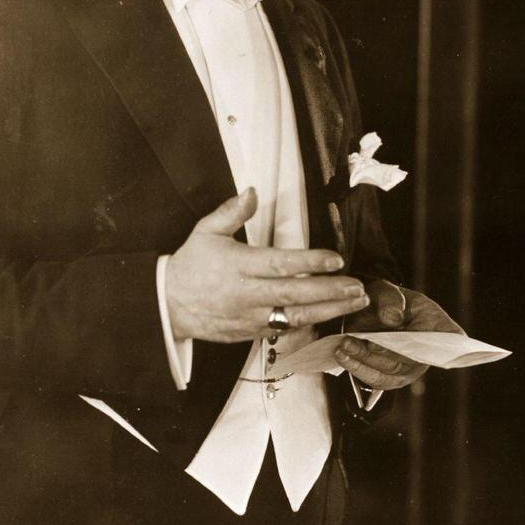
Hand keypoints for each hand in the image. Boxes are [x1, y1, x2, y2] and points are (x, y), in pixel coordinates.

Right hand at [166, 189, 367, 341]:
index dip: (311, 261)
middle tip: (358, 287)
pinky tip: (332, 316)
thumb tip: (252, 191)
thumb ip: (231, 212)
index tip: (337, 259)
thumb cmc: (191, 265)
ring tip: (355, 301)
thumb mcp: (205, 232)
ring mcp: (250, 317)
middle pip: (294, 294)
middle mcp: (247, 294)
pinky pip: (284, 331)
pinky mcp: (250, 333)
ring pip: (295, 316)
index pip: (280, 264)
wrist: (166, 306)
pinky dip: (310, 324)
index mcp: (239, 266)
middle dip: (330, 291)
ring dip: (329, 310)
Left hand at [335, 282, 463, 391]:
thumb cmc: (385, 301)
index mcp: (440, 325)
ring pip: (390, 371)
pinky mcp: (392, 379)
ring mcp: (411, 369)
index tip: (419, 340)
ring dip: (364, 361)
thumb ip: (390, 299)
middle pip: (412, 358)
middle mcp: (430, 352)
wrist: (369, 314)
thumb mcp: (386, 290)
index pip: (452, 337)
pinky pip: (376, 379)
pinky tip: (343, 355)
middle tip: (357, 341)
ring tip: (344, 346)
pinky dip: (357, 368)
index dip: (442, 345)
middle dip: (382, 351)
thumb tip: (392, 318)